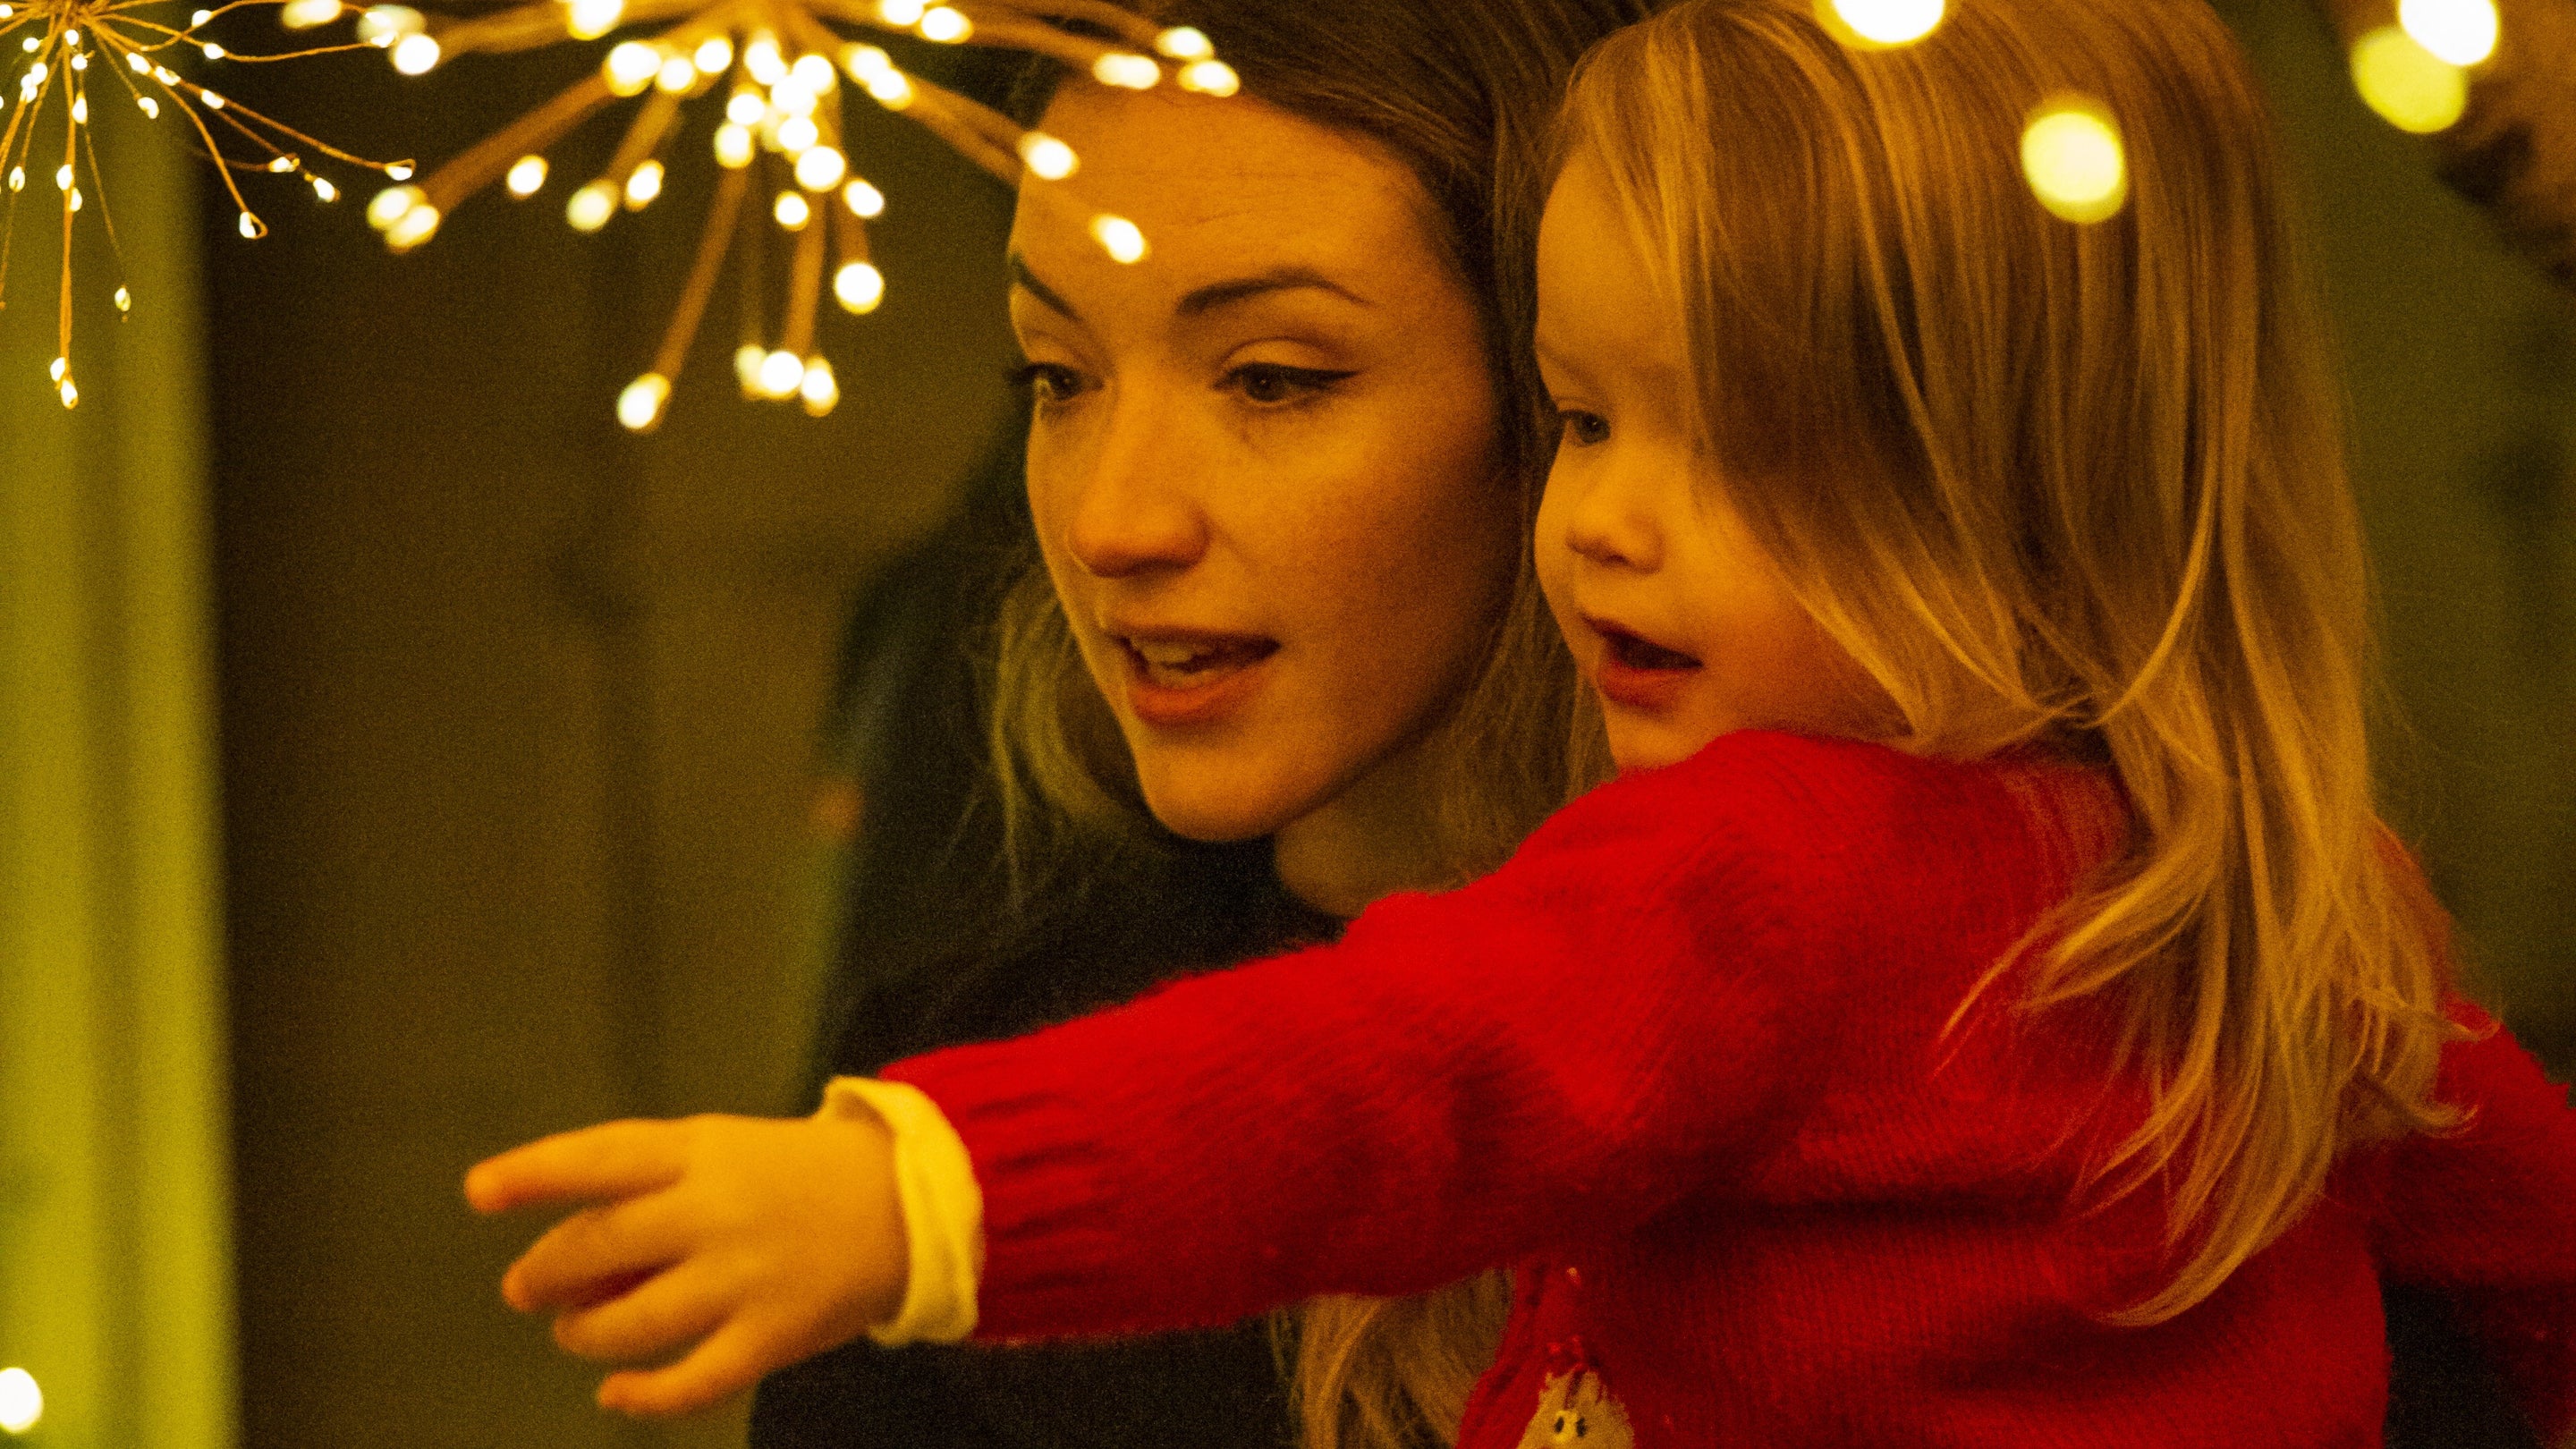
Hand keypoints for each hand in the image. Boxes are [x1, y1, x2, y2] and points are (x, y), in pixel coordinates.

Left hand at [465, 1111, 905, 1415]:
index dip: (534, 1173)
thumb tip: (569, 1256)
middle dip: (546, 1273)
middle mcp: (715, 1210)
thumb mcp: (725, 1150)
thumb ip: (653, 1188)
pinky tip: (617, 1395)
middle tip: (525, 1289)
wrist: (913, 1204)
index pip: (601, 1158)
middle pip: (600, 1246)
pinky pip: (692, 1381)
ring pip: (632, 1321)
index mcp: (701, 1150)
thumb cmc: (795, 1174)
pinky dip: (643, 1396)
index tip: (479, 1192)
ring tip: (576, 1333)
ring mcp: (744, 1277)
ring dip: (586, 1334)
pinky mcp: (773, 1335)